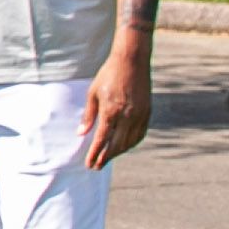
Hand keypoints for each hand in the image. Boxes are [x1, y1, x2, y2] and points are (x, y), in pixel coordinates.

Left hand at [82, 34, 153, 168]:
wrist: (131, 62)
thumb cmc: (108, 75)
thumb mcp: (93, 93)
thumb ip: (89, 116)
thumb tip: (81, 134)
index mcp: (111, 112)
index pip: (102, 139)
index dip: (96, 153)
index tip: (90, 164)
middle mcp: (127, 116)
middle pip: (116, 145)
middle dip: (106, 157)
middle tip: (97, 166)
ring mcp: (139, 115)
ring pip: (130, 141)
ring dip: (119, 152)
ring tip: (109, 158)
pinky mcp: (147, 112)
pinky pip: (140, 134)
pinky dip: (132, 143)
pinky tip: (125, 146)